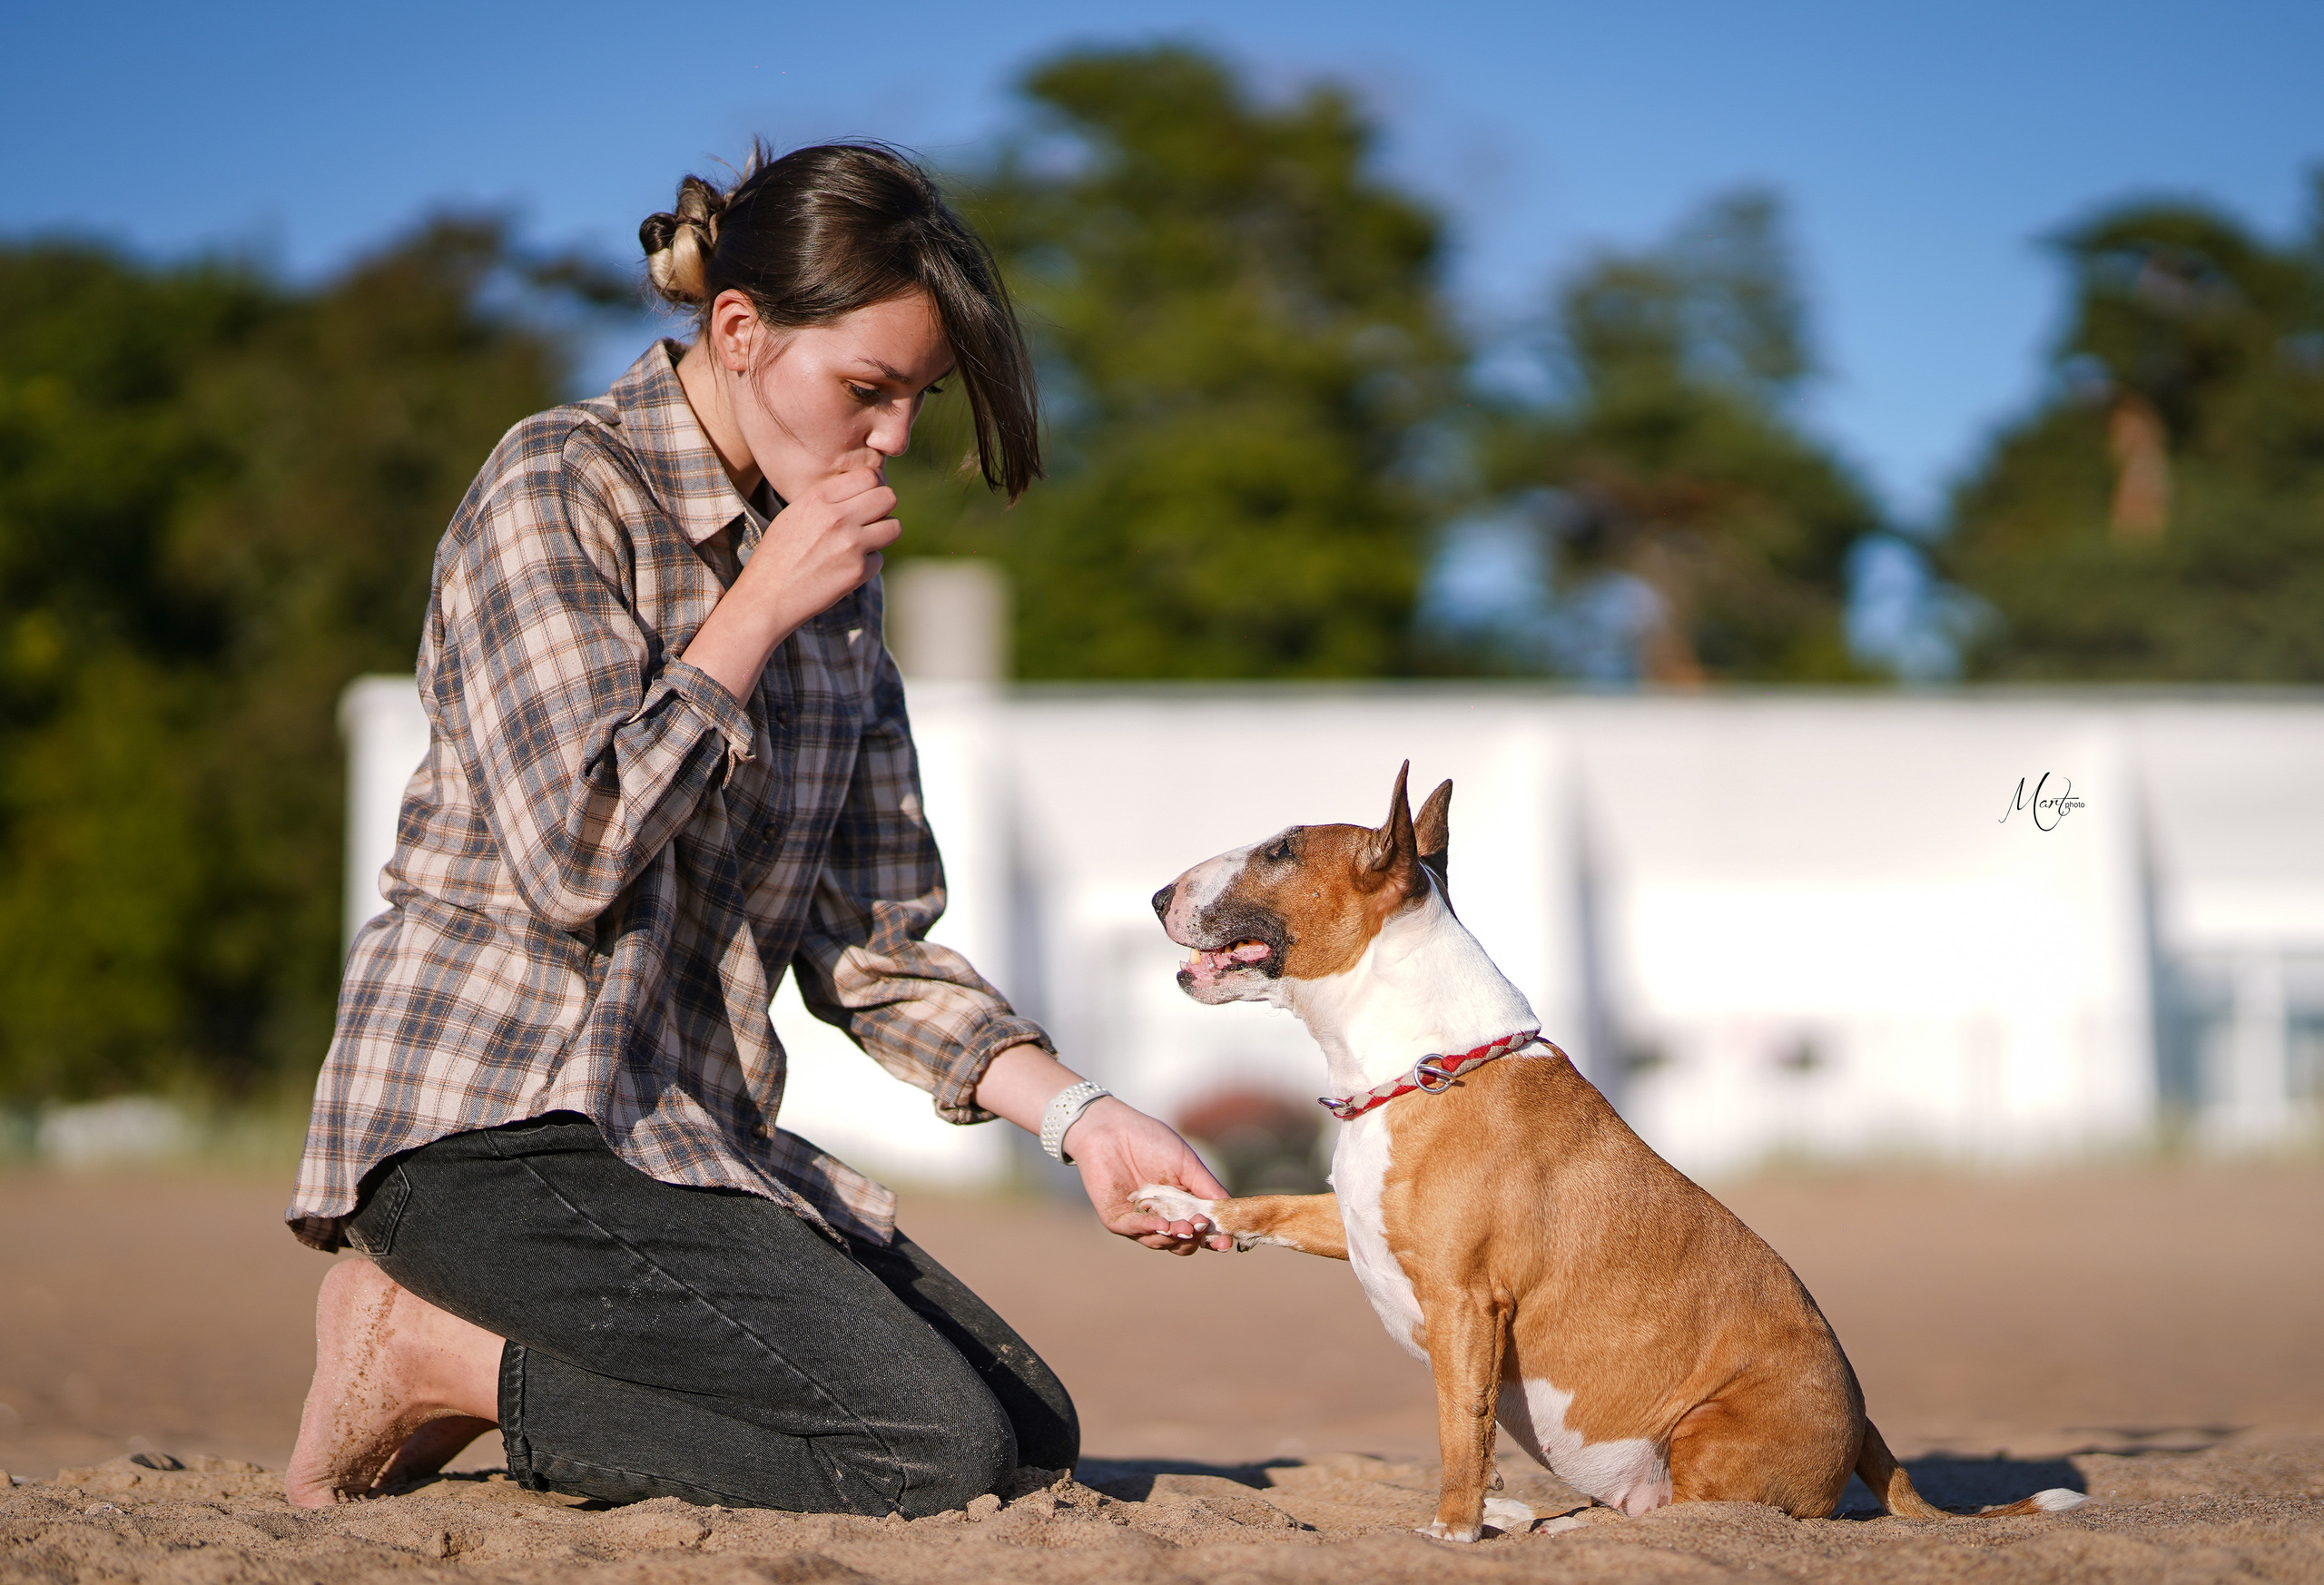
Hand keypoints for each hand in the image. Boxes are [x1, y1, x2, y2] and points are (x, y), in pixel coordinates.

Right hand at [683, 466, 900, 699]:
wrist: (767, 597)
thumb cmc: (779, 554)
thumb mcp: (794, 514)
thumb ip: (828, 499)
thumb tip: (865, 490)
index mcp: (819, 497)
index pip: (869, 476)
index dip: (874, 486)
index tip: (868, 498)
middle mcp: (837, 517)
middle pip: (888, 497)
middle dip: (883, 508)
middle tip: (870, 520)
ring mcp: (850, 545)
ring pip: (894, 527)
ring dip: (882, 535)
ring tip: (862, 543)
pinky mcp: (858, 571)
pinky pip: (880, 559)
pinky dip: (868, 565)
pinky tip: (845, 569)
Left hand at [1063, 1098, 1234, 1255]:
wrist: (1111, 1127)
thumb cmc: (1151, 1141)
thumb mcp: (1187, 1164)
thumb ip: (1207, 1189)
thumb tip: (1230, 1211)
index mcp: (1182, 1207)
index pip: (1201, 1232)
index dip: (1214, 1239)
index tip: (1226, 1242)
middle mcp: (1162, 1218)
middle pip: (1182, 1244)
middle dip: (1193, 1239)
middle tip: (1200, 1227)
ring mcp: (1139, 1222)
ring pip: (1159, 1241)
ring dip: (1173, 1236)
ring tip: (1183, 1227)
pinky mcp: (1116, 1220)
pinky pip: (1134, 1230)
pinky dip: (1148, 1229)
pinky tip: (1160, 1224)